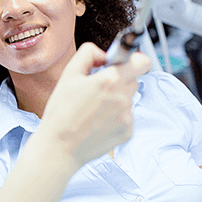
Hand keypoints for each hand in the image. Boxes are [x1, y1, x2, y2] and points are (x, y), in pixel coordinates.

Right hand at [39, 42, 150, 167]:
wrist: (59, 146)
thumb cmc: (61, 112)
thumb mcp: (68, 74)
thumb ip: (88, 54)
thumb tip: (104, 54)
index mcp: (110, 80)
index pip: (142, 61)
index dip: (134, 59)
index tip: (123, 63)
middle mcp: (123, 97)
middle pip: (133, 79)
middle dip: (119, 80)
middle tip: (98, 88)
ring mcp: (127, 116)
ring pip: (128, 98)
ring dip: (116, 99)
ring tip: (93, 109)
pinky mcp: (127, 132)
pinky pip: (126, 117)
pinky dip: (115, 117)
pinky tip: (97, 122)